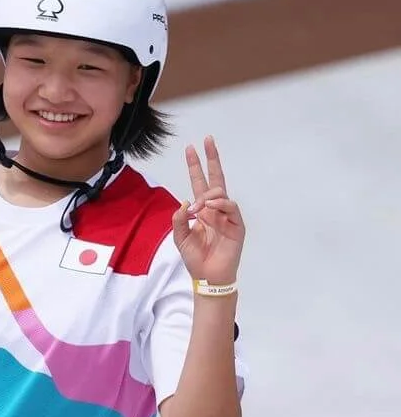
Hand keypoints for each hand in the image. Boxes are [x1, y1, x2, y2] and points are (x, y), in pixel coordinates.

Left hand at [171, 136, 244, 284]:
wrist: (208, 276)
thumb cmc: (195, 258)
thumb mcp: (180, 237)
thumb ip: (179, 219)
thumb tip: (186, 201)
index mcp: (202, 210)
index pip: (199, 183)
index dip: (196, 167)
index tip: (191, 148)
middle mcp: (216, 209)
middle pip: (215, 179)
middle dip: (211, 160)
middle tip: (207, 141)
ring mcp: (228, 216)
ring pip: (220, 193)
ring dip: (208, 197)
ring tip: (198, 209)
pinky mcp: (237, 225)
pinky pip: (230, 208)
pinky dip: (219, 206)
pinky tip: (209, 211)